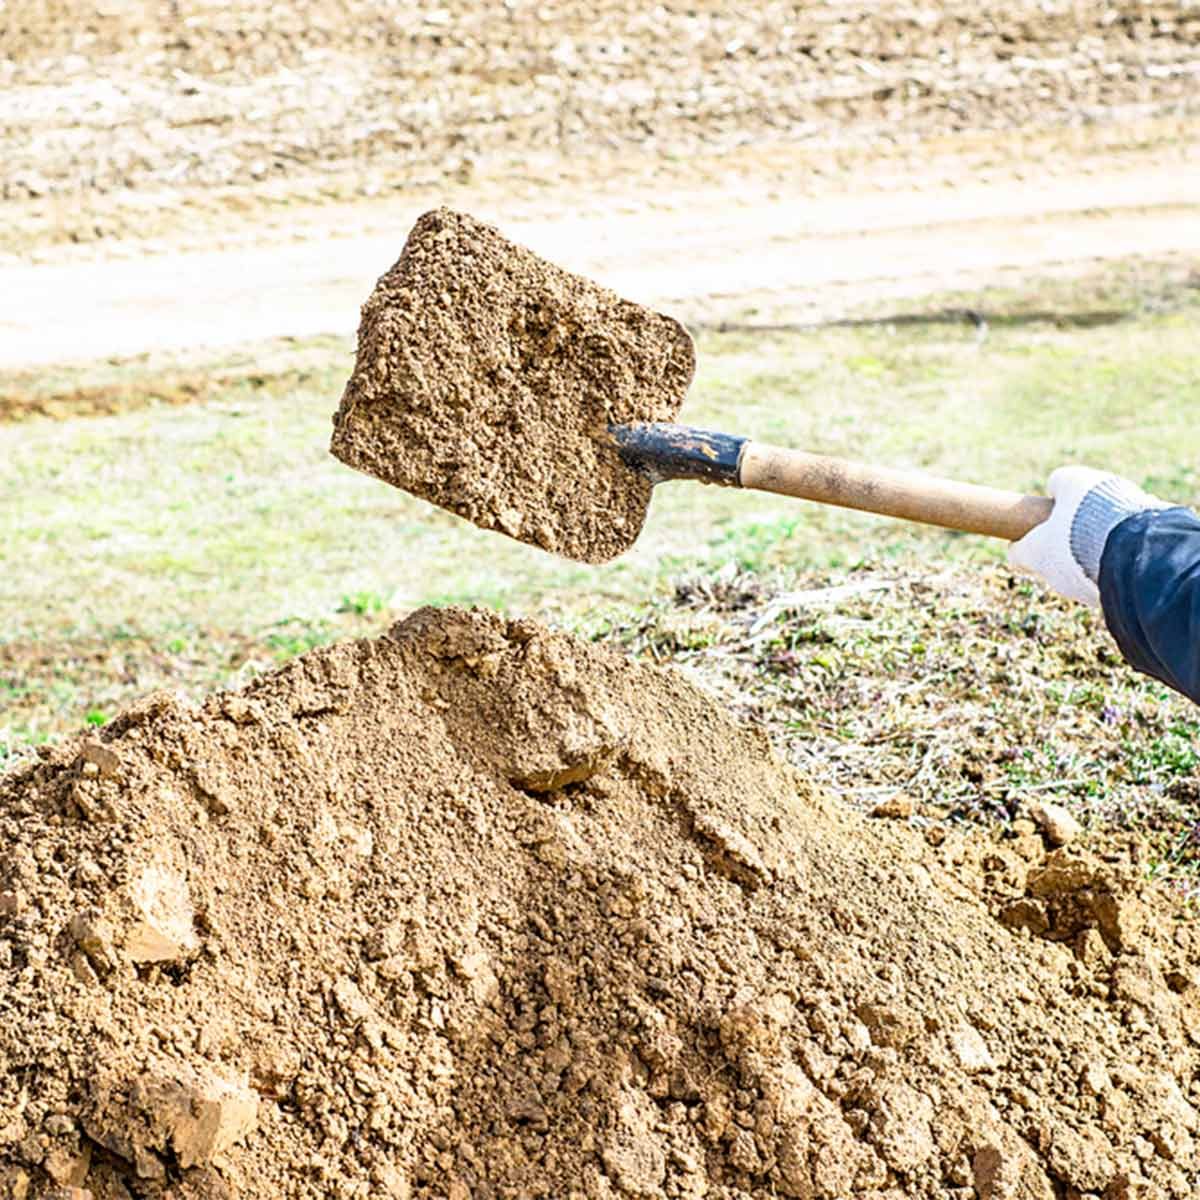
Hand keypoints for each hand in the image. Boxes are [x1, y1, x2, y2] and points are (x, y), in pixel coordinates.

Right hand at [1008, 467, 1167, 606]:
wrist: (1136, 558)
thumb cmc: (1077, 546)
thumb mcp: (1036, 553)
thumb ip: (1022, 551)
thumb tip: (1016, 553)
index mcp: (1075, 482)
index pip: (1057, 484)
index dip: (1046, 506)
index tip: (1041, 527)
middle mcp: (1107, 484)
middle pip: (1083, 507)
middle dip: (1073, 530)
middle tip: (1064, 557)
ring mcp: (1135, 502)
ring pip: (1106, 524)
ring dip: (1097, 544)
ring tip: (1091, 571)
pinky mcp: (1155, 524)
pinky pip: (1128, 538)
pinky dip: (1119, 553)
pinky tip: (1115, 573)